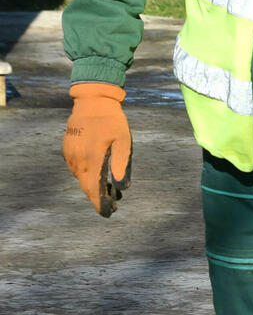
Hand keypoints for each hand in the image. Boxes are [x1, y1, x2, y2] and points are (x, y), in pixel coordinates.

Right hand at [62, 83, 132, 215]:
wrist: (92, 102)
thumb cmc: (112, 121)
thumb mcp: (123, 141)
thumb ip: (122, 163)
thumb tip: (122, 186)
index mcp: (92, 159)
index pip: (94, 189)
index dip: (100, 203)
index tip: (108, 213)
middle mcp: (78, 160)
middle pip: (86, 187)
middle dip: (98, 198)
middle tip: (113, 204)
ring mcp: (70, 155)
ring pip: (81, 179)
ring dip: (92, 187)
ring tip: (109, 191)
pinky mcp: (67, 150)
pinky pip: (77, 169)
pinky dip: (86, 176)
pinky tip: (97, 176)